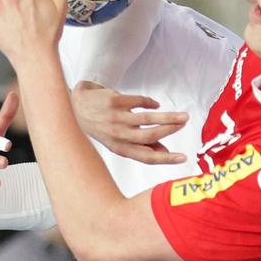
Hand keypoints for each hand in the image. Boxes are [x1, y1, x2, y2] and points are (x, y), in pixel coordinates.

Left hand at [72, 81, 187, 164]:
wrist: (74, 106)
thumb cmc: (98, 126)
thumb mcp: (116, 141)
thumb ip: (140, 147)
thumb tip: (165, 153)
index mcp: (118, 148)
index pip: (145, 157)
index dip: (165, 159)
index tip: (182, 158)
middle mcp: (118, 135)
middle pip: (150, 136)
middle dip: (171, 130)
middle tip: (185, 124)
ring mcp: (116, 118)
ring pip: (148, 119)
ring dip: (168, 117)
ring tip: (182, 115)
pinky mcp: (115, 101)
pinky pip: (140, 101)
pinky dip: (151, 103)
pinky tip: (155, 105)